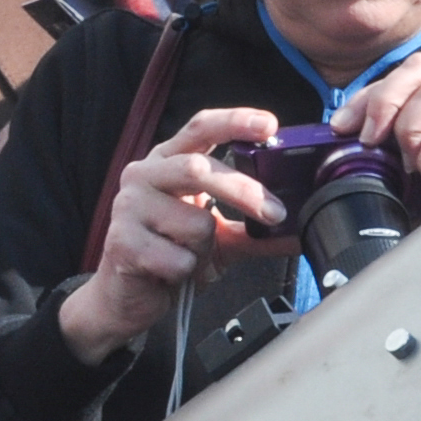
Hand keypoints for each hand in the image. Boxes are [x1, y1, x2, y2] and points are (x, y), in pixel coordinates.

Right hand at [57, 107, 282, 361]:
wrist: (127, 299)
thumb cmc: (170, 256)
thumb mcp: (219, 239)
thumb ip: (254, 230)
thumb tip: (299, 231)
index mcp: (167, 162)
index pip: (200, 128)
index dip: (234, 121)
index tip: (270, 126)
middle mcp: (144, 175)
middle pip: (199, 168)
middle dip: (243, 192)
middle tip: (275, 214)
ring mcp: (128, 207)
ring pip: (195, 222)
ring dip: (205, 250)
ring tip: (188, 259)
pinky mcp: (122, 242)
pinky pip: (179, 257)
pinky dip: (186, 273)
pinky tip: (169, 275)